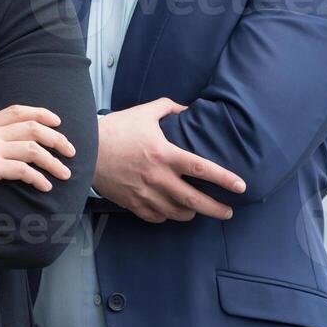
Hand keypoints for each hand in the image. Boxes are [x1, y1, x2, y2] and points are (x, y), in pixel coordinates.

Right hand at [0, 105, 75, 200]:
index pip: (17, 111)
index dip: (41, 113)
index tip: (56, 120)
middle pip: (32, 127)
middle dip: (57, 138)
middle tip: (70, 150)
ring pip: (32, 148)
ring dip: (53, 161)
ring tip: (65, 173)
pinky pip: (21, 171)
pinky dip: (38, 178)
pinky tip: (45, 187)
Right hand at [93, 98, 245, 222]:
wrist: (85, 150)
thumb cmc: (115, 129)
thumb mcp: (144, 113)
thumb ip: (169, 108)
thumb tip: (188, 109)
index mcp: (164, 154)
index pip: (202, 170)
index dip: (224, 179)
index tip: (241, 186)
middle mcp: (157, 178)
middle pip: (194, 200)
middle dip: (216, 209)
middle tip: (229, 211)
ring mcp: (144, 194)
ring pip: (177, 213)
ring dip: (192, 213)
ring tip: (198, 209)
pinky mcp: (132, 204)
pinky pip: (157, 217)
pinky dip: (167, 216)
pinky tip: (171, 210)